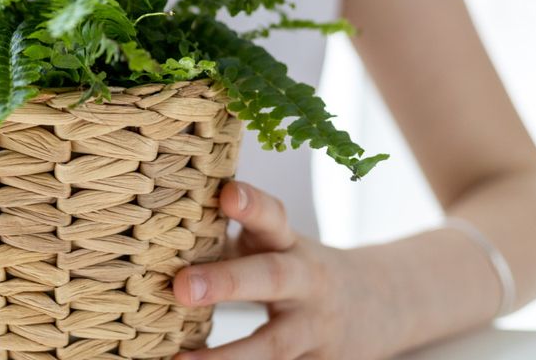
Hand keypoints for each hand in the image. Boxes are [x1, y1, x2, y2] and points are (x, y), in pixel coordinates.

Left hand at [173, 182, 394, 359]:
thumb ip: (226, 238)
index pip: (274, 217)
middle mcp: (307, 282)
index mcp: (288, 244)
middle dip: (228, 282)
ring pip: (275, 345)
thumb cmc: (295, 267)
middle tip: (182, 287)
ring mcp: (315, 328)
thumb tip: (155, 228)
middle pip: (272, 278)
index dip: (252, 205)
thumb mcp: (271, 245)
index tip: (227, 193)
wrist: (380, 304)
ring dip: (228, 358)